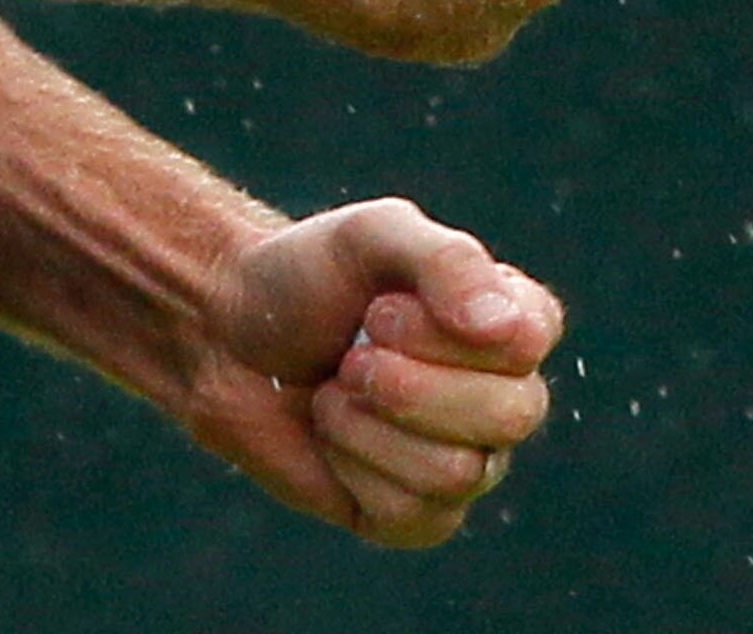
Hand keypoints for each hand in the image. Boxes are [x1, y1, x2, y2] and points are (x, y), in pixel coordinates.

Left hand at [182, 197, 563, 549]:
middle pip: (510, 415)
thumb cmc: (304, 277)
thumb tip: (503, 328)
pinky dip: (352, 465)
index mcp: (506, 323)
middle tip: (352, 355)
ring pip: (459, 472)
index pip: (528, 341)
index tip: (379, 308)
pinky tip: (331, 436)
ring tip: (336, 389)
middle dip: (408, 383)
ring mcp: (465, 461)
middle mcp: (500, 397)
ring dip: (369, 423)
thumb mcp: (371, 236)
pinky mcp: (416, 516)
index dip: (444, 331)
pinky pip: (410, 513)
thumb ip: (446, 261)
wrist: (224, 336)